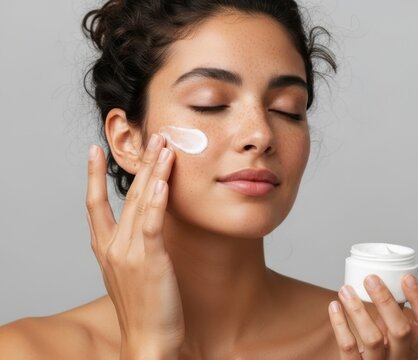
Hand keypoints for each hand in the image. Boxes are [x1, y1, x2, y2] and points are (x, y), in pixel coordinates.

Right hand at [86, 134, 183, 358]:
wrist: (148, 340)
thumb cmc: (144, 308)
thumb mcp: (132, 272)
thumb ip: (134, 246)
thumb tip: (145, 225)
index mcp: (105, 249)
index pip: (95, 205)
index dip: (94, 176)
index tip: (95, 150)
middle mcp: (113, 247)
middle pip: (126, 196)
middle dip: (140, 164)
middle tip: (151, 136)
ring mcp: (129, 253)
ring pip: (141, 203)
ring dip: (153, 172)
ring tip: (163, 146)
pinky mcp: (149, 261)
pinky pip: (152, 225)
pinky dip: (157, 202)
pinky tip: (162, 182)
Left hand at [329, 274, 417, 358]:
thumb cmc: (381, 352)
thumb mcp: (393, 335)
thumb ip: (393, 313)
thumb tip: (389, 277)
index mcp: (415, 344)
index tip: (406, 277)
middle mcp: (401, 357)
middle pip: (401, 330)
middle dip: (385, 301)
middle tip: (371, 279)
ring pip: (373, 338)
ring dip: (358, 309)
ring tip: (345, 290)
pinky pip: (349, 347)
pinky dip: (340, 324)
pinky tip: (335, 306)